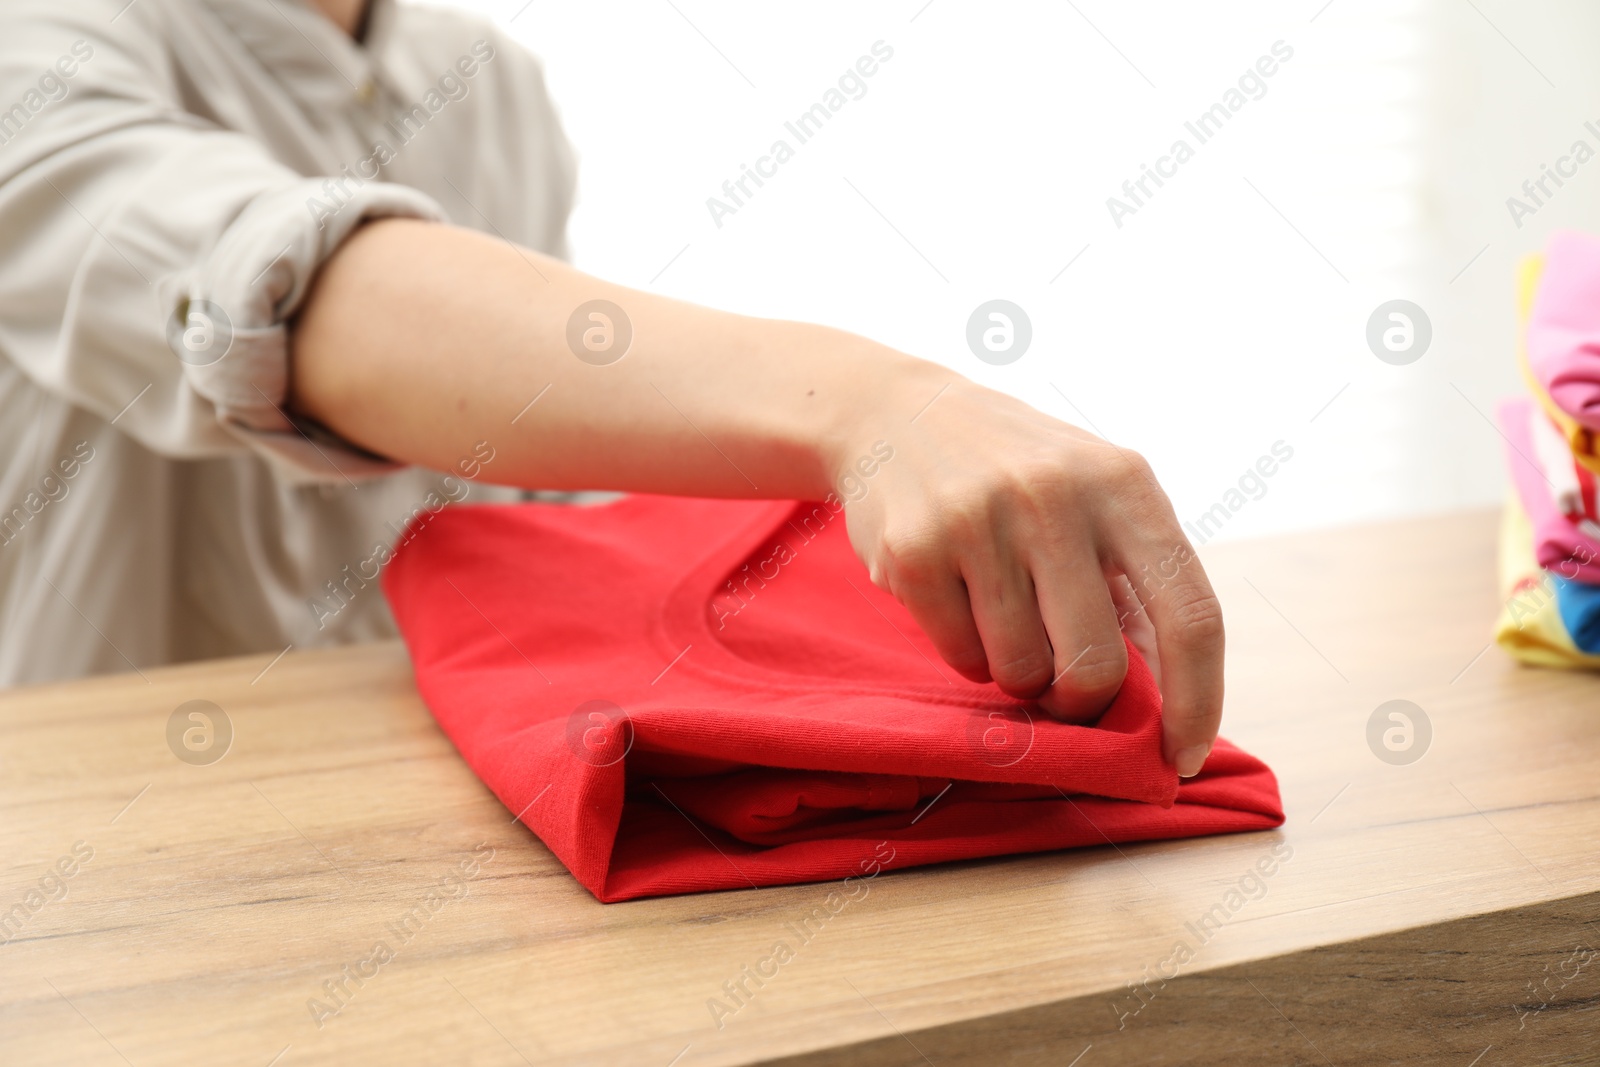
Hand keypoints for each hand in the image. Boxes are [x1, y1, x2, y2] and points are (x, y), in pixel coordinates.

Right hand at [837, 376, 1221, 776]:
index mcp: (1124, 483)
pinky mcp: (914, 551)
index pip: (1190, 613)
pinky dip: (967, 653)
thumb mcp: (1097, 498)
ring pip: (1021, 673)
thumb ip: (1138, 587)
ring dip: (1017, 672)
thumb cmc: (1023, 475)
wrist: (898, 414)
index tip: (1185, 756)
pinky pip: (962, 660)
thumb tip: (1173, 701)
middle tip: (1061, 681)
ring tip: (1003, 617)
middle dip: (1080, 699)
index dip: (1198, 699)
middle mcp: (1055, 496)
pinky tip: (958, 598)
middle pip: (1096, 668)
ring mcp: (979, 520)